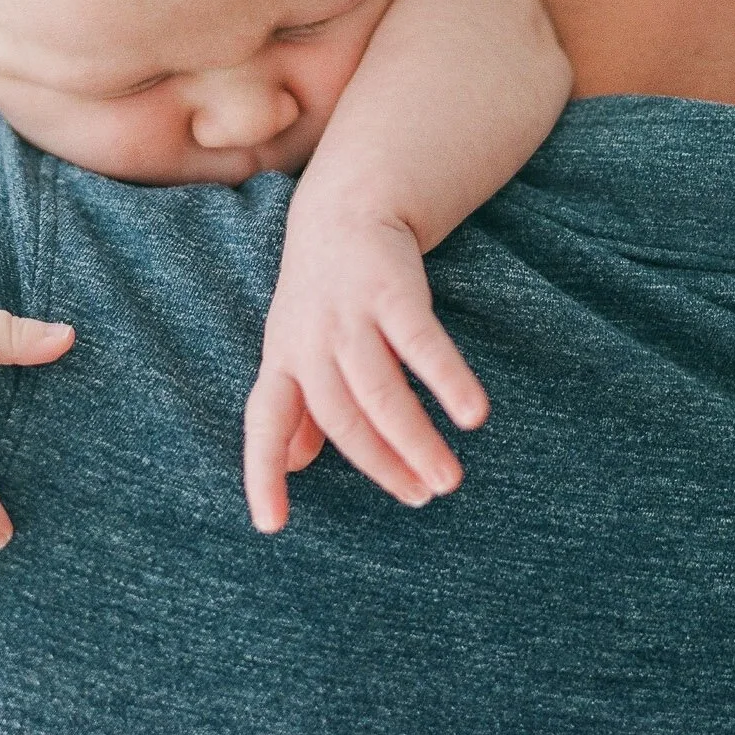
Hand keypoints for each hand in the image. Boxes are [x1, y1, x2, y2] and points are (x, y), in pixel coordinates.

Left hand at [243, 210, 487, 532]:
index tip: (271, 526)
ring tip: (449, 479)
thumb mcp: (299, 349)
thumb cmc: (324, 296)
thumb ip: (298, 407)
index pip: (265, 421)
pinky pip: (419, 342)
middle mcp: (310, 340)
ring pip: (378, 389)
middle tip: (422, 495)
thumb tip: (294, 465)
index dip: (263, 472)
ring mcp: (349, 314)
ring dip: (413, 438)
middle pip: (340, 415)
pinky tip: (472, 415)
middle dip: (380, 463)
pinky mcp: (391, 289)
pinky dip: (445, 379)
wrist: (345, 208)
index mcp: (285, 360)